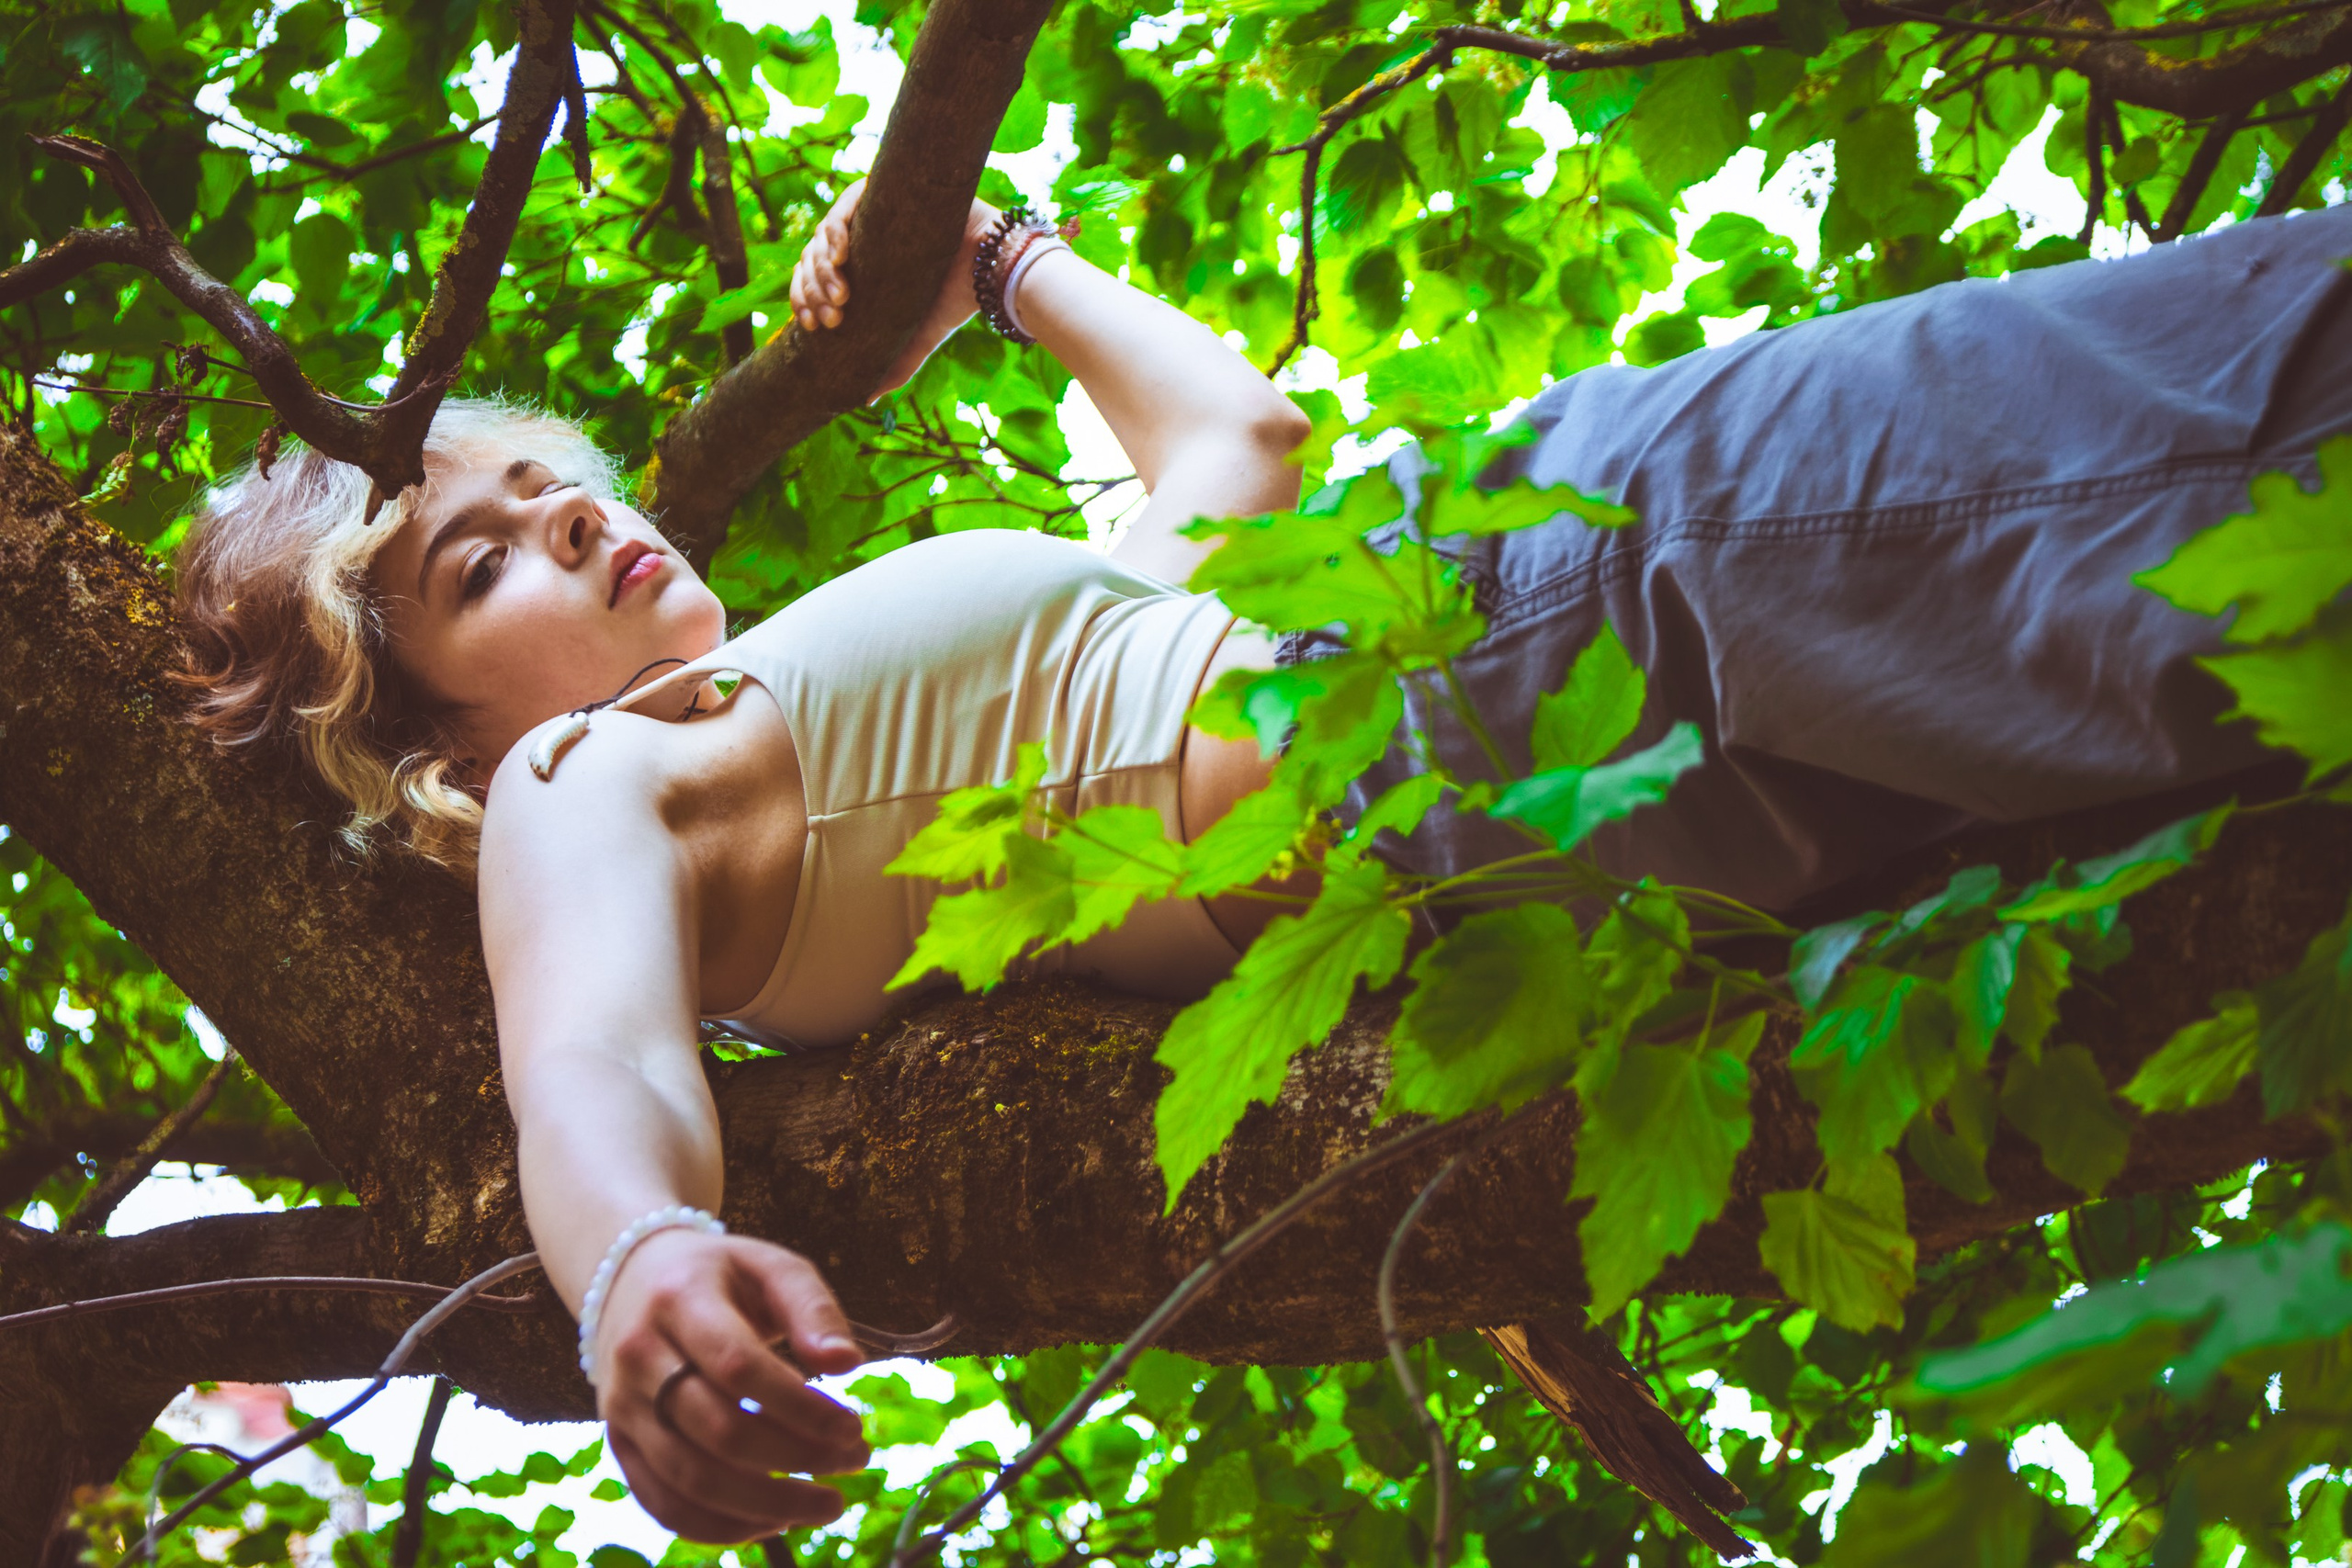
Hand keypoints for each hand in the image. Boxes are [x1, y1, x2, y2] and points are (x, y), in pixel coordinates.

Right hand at [592, 1227, 870, 1542]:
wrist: (633, 1278)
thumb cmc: (719, 1275)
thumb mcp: (770, 1266)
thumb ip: (812, 1308)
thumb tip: (848, 1362)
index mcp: (679, 1299)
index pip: (739, 1367)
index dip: (801, 1408)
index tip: (852, 1427)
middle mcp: (639, 1356)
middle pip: (718, 1432)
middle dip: (797, 1459)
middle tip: (855, 1462)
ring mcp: (622, 1405)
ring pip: (690, 1479)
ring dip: (766, 1505)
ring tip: (825, 1503)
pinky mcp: (619, 1442)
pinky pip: (662, 1503)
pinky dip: (719, 1526)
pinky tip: (773, 1520)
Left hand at [790, 179, 1002, 394]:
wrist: (993, 273)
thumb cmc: (959, 300)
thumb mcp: (918, 339)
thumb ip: (894, 367)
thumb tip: (866, 401)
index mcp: (862, 268)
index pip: (814, 277)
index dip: (803, 299)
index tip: (810, 324)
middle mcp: (863, 239)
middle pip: (813, 256)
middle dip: (813, 289)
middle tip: (833, 315)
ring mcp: (873, 212)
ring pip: (824, 233)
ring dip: (823, 266)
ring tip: (841, 294)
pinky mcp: (888, 190)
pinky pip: (848, 202)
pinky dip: (837, 227)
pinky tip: (841, 253)